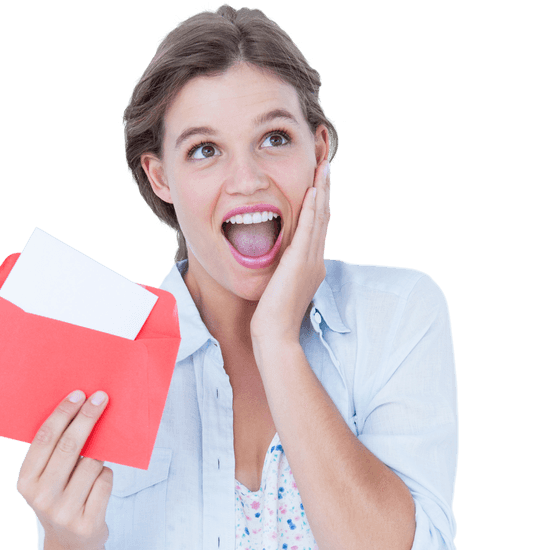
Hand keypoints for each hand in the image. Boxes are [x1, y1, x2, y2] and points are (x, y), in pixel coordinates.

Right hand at [16, 390, 112, 549]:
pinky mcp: (87, 523)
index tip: (79, 395)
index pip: (45, 439)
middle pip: (69, 447)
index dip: (63, 414)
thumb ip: (54, 453)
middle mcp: (41, 497)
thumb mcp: (46, 480)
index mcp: (26, 482)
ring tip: (94, 463)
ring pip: (92, 465)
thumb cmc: (60, 500)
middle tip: (101, 398)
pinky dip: (106, 476)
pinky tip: (98, 484)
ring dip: (98, 457)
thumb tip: (80, 410)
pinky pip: (105, 482)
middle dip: (87, 418)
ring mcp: (64, 512)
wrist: (72, 545)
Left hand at [250, 158, 330, 351]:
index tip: (318, 185)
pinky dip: (312, 209)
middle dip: (324, 191)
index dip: (319, 205)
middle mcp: (315, 261)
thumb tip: (280, 265)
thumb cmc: (273, 318)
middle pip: (322, 218)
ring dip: (322, 191)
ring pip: (319, 219)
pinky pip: (308, 230)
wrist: (275, 334)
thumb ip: (284, 272)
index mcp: (311, 266)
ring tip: (323, 168)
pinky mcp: (300, 262)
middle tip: (325, 166)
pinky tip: (314, 191)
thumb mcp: (280, 288)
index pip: (317, 229)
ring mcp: (310, 261)